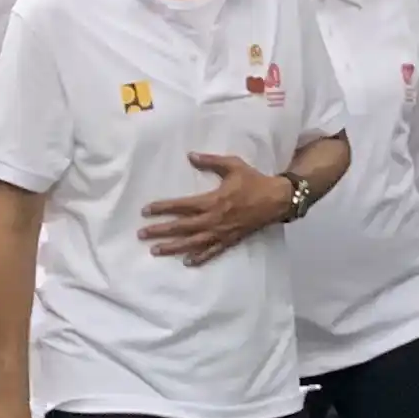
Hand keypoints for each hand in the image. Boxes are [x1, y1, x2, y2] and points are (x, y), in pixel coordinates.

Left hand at [139, 154, 291, 264]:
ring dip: (173, 247)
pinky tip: (187, 262)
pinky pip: (212, 251)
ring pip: (193, 243)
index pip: (181, 206)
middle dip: (161, 231)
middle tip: (142, 234)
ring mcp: (222, 232)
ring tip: (155, 251)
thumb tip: (190, 155)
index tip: (145, 211)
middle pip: (182, 227)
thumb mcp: (233, 165)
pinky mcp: (230, 240)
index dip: (163, 208)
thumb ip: (210, 161)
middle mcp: (214, 219)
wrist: (276, 199)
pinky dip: (199, 258)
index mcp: (213, 200)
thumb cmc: (253, 181)